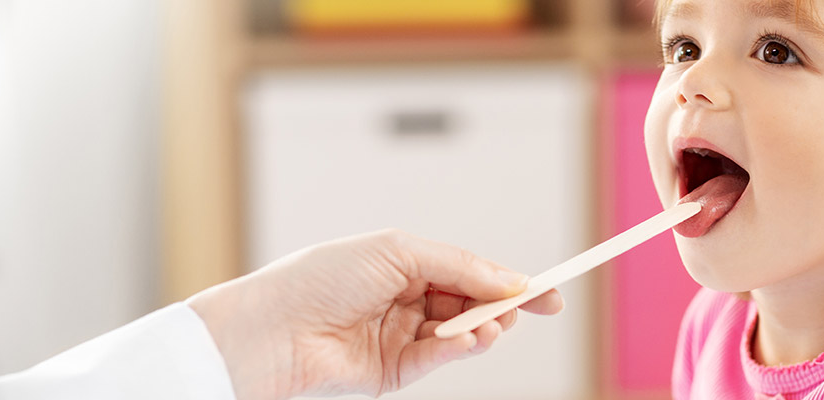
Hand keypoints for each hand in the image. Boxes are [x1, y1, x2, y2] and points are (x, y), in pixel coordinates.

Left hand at [187, 229, 563, 399]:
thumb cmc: (320, 278)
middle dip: (502, 305)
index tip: (548, 291)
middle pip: (472, 303)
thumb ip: (459, 266)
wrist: (274, 329)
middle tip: (531, 306)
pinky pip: (440, 359)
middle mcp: (405, 301)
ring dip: (484, 327)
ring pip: (462, 334)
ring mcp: (402, 337)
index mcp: (404, 264)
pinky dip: (462, 349)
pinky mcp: (395, 372)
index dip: (509, 281)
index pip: (469, 272)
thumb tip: (510, 279)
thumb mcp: (398, 252)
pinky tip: (473, 339)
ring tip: (492, 323)